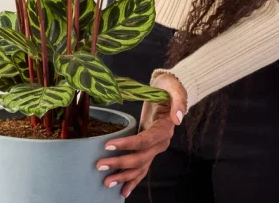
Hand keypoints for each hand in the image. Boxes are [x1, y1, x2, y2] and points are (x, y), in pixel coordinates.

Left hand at [95, 73, 187, 197]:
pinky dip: (133, 180)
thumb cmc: (168, 88)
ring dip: (124, 176)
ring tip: (107, 182)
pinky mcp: (149, 149)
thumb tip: (178, 118)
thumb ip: (178, 102)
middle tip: (100, 166)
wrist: (170, 91)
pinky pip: (142, 168)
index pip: (144, 141)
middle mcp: (161, 143)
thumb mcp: (174, 89)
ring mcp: (155, 148)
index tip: (108, 146)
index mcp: (164, 129)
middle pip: (139, 158)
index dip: (127, 145)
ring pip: (140, 167)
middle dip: (120, 164)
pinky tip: (123, 190)